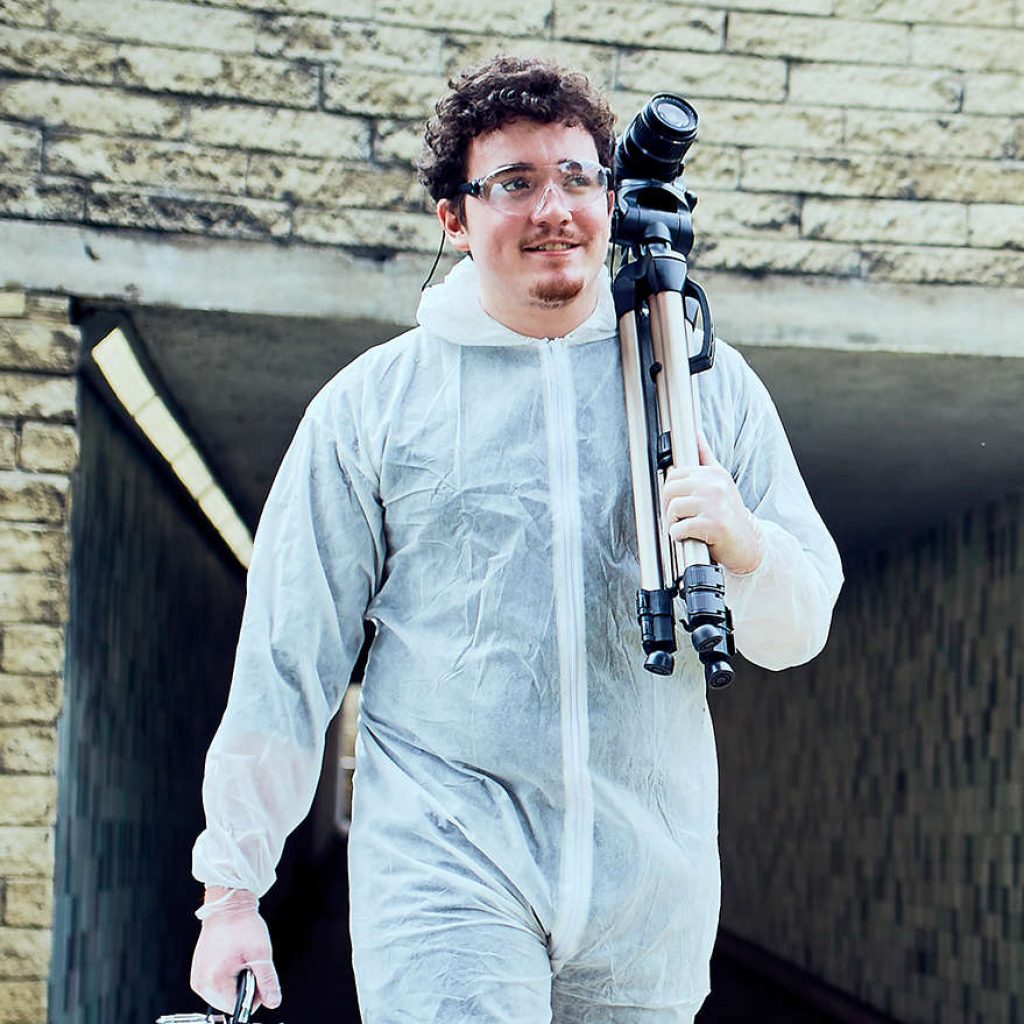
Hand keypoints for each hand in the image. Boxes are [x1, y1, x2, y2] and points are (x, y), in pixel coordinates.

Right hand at [190, 887, 281, 1013]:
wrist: (227, 906)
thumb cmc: (242, 925)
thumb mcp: (261, 952)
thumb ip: (267, 980)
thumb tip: (273, 1001)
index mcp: (215, 981)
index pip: (237, 1007)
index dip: (253, 994)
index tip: (255, 973)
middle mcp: (201, 983)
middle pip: (228, 1003)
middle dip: (242, 988)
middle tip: (247, 963)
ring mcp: (197, 978)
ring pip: (222, 996)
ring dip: (234, 983)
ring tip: (238, 959)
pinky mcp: (197, 973)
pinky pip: (215, 986)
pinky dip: (225, 978)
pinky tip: (230, 960)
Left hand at [661, 436, 762, 574]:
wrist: (749, 543)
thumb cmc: (730, 514)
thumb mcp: (721, 481)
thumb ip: (706, 458)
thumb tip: (696, 434)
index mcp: (714, 473)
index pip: (674, 475)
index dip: (670, 492)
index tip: (677, 503)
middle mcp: (715, 485)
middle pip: (670, 490)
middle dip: (668, 507)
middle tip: (678, 518)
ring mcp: (716, 505)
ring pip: (673, 509)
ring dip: (673, 523)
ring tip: (685, 528)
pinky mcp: (714, 525)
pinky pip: (680, 528)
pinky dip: (678, 536)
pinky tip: (689, 537)